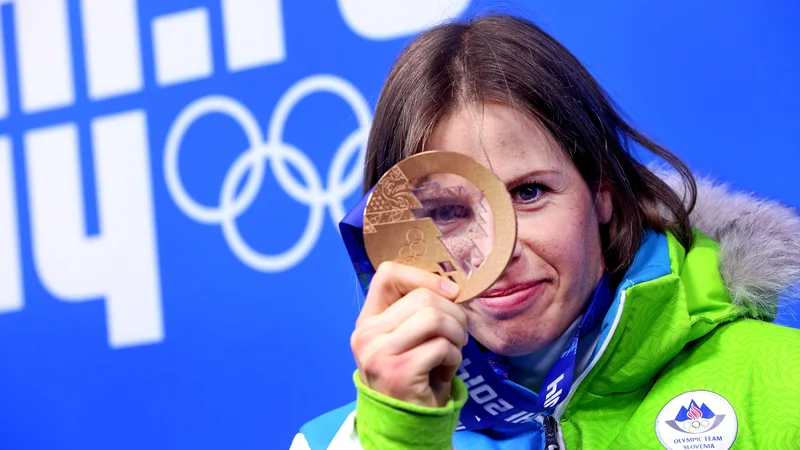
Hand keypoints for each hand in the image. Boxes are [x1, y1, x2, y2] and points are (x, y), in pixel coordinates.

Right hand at [351, 262, 468, 407]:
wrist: (407, 423)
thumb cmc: (413, 375)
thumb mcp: (406, 338)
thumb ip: (416, 311)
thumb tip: (450, 285)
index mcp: (367, 321)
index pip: (387, 274)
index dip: (423, 277)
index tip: (449, 293)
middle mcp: (366, 335)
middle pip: (422, 297)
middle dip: (453, 313)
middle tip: (459, 334)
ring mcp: (379, 353)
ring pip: (434, 318)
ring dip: (456, 334)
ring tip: (453, 350)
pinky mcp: (400, 372)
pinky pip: (441, 346)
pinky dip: (454, 357)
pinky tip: (446, 369)